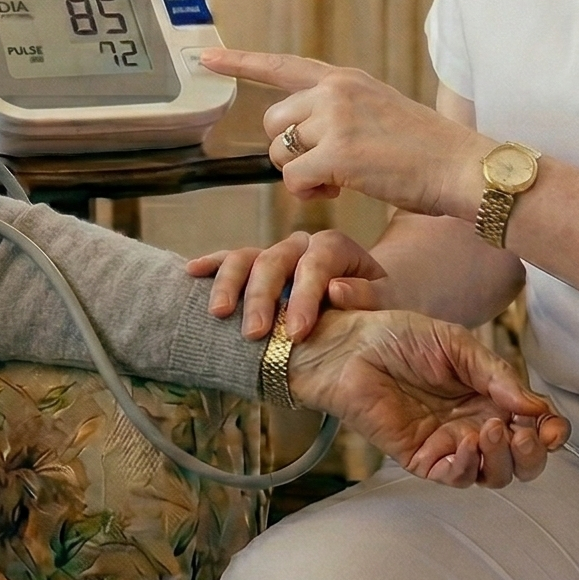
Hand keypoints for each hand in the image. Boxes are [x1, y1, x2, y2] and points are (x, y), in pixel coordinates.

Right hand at [188, 228, 396, 340]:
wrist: (363, 314)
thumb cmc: (376, 312)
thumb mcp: (387, 306)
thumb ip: (369, 297)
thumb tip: (338, 290)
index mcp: (336, 249)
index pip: (317, 261)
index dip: (306, 295)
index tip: (297, 333)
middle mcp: (302, 246)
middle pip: (276, 259)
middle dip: (262, 296)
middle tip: (255, 332)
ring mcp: (275, 256)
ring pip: (248, 257)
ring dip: (230, 284)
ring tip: (220, 313)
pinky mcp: (254, 269)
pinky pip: (229, 260)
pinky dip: (211, 265)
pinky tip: (192, 272)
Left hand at [203, 48, 492, 219]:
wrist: (462, 169)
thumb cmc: (427, 153)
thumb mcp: (380, 112)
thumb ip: (341, 113)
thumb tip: (303, 137)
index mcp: (346, 79)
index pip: (282, 66)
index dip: (239, 63)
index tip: (204, 57)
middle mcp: (336, 91)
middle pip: (274, 122)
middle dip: (288, 152)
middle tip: (324, 171)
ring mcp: (336, 119)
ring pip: (281, 152)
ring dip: (301, 176)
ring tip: (339, 181)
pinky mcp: (338, 153)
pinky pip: (294, 179)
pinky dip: (310, 193)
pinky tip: (339, 191)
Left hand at [285, 307, 568, 487]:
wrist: (351, 343)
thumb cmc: (401, 337)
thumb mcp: (458, 345)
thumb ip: (497, 376)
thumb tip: (536, 408)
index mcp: (489, 399)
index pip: (531, 428)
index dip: (550, 434)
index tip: (554, 428)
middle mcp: (473, 426)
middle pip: (519, 461)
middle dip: (531, 455)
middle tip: (524, 434)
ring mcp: (447, 444)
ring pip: (491, 475)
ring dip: (500, 460)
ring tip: (490, 430)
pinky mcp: (418, 457)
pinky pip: (452, 477)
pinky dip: (465, 467)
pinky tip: (464, 444)